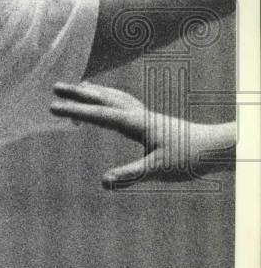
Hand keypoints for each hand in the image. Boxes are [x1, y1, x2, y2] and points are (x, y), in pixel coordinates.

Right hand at [50, 81, 235, 187]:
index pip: (99, 115)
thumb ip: (130, 174)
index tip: (52, 107)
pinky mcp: (149, 119)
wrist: (214, 147)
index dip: (74, 111)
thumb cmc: (188, 158)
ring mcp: (144, 114)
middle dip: (78, 92)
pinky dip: (108, 97)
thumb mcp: (158, 170)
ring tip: (77, 86)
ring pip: (113, 96)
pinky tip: (107, 103)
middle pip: (103, 98)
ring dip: (93, 90)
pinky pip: (122, 102)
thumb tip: (103, 181)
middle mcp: (137, 114)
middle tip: (55, 87)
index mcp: (136, 123)